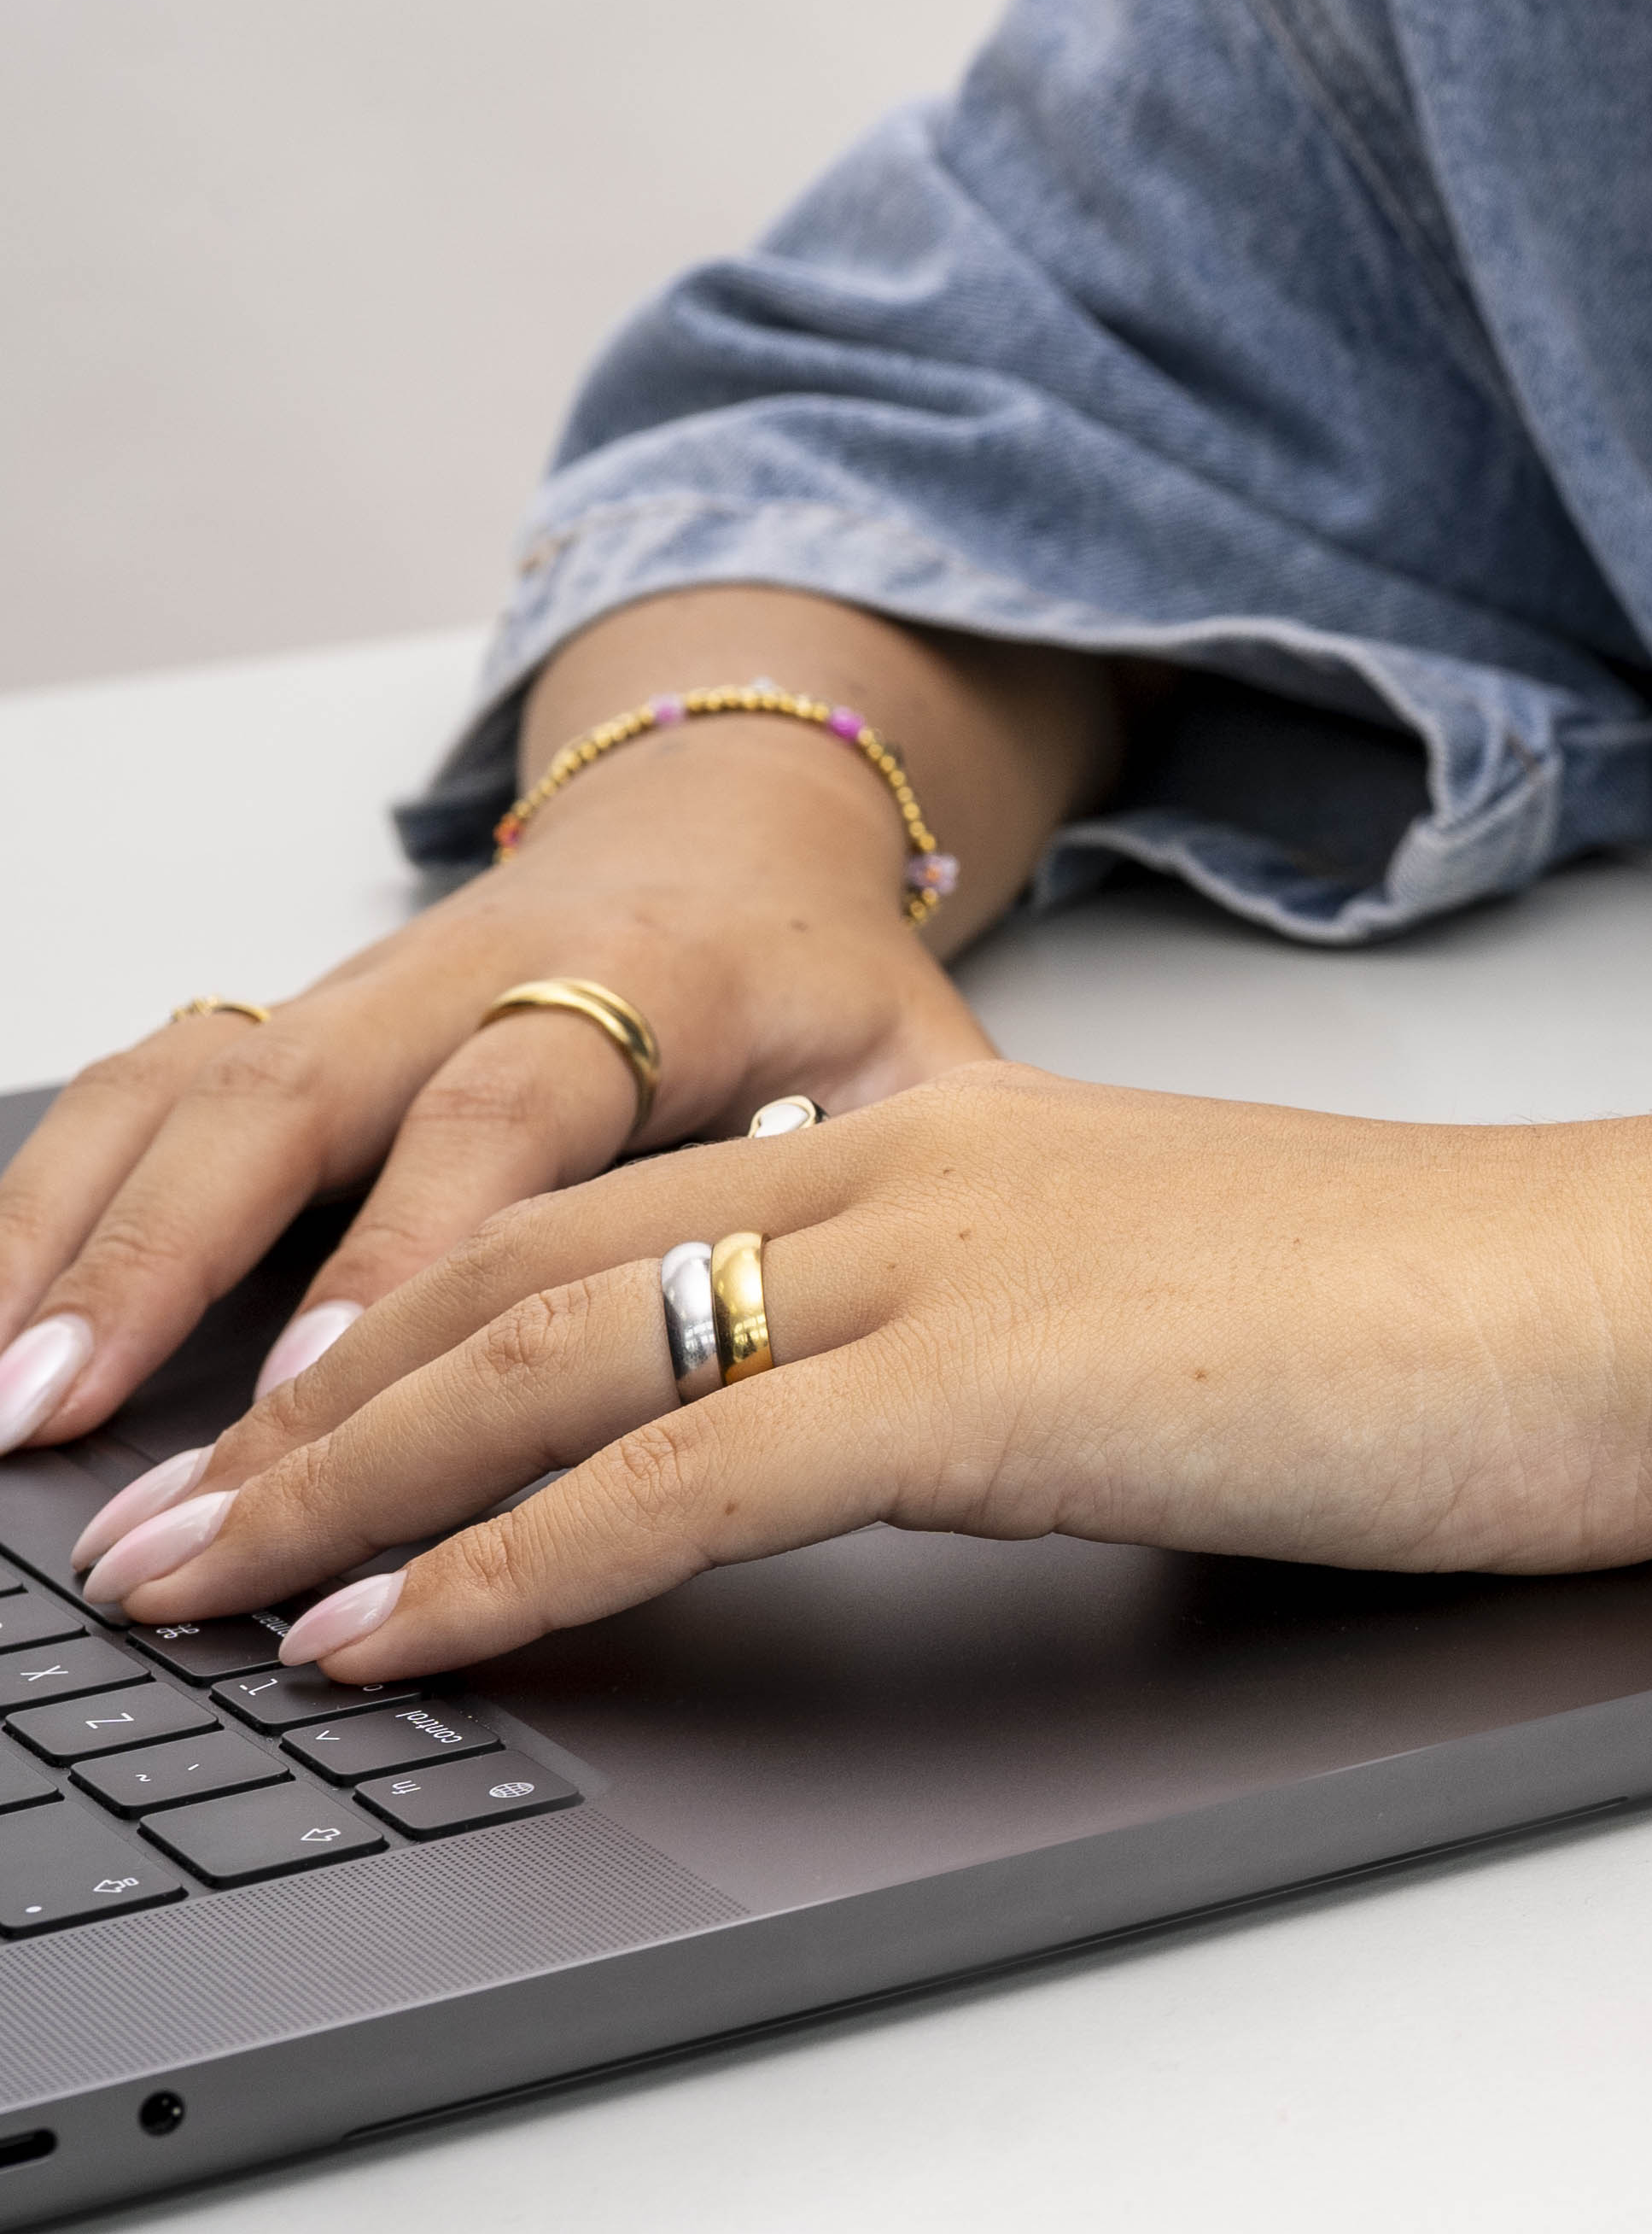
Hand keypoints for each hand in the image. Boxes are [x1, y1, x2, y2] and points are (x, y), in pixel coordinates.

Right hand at [0, 724, 990, 1468]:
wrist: (736, 811)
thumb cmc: (821, 965)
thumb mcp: (915, 1047)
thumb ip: (925, 1157)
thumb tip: (978, 1295)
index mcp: (637, 984)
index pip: (503, 1120)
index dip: (406, 1250)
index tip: (322, 1394)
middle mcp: (470, 975)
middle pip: (291, 1108)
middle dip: (164, 1268)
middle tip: (62, 1423)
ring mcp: (367, 992)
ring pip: (187, 1091)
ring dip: (72, 1238)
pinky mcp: (304, 1011)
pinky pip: (152, 1082)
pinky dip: (52, 1186)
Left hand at [87, 1066, 1651, 1682]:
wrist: (1628, 1293)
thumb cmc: (1458, 1325)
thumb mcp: (1188, 1302)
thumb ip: (1031, 1337)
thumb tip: (930, 1439)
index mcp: (960, 1138)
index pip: (614, 1204)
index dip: (413, 1306)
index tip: (288, 1413)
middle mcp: (919, 1165)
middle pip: (527, 1259)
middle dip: (306, 1393)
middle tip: (156, 1514)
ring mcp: (949, 1258)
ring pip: (556, 1351)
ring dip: (341, 1480)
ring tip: (197, 1587)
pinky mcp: (997, 1382)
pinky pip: (683, 1470)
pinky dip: (510, 1560)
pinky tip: (397, 1634)